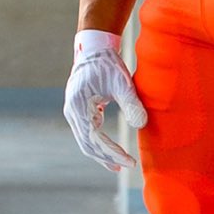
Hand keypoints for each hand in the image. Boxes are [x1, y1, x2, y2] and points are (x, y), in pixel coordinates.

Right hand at [64, 29, 146, 171]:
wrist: (95, 47)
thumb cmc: (108, 63)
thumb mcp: (122, 83)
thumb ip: (132, 103)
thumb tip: (141, 125)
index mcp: (78, 107)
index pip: (95, 139)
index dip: (112, 153)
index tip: (130, 162)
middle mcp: (71, 111)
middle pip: (87, 144)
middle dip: (106, 157)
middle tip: (126, 166)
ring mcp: (73, 111)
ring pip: (86, 140)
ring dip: (102, 153)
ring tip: (119, 164)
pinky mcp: (79, 109)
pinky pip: (87, 132)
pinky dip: (99, 142)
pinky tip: (112, 150)